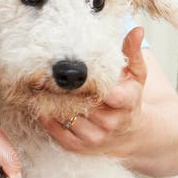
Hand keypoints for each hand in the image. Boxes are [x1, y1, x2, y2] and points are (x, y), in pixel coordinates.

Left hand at [40, 27, 147, 155]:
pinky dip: (46, 117)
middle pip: (81, 103)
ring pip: (67, 116)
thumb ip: (132, 53)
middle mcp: (110, 123)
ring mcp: (94, 138)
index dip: (90, 82)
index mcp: (126, 103)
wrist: (132, 134)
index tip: (76, 72)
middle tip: (47, 73)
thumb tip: (137, 29)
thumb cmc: (131, 100)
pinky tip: (41, 103)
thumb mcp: (136, 75)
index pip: (108, 93)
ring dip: (53, 102)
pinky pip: (56, 131)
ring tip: (42, 86)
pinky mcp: (79, 147)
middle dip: (67, 90)